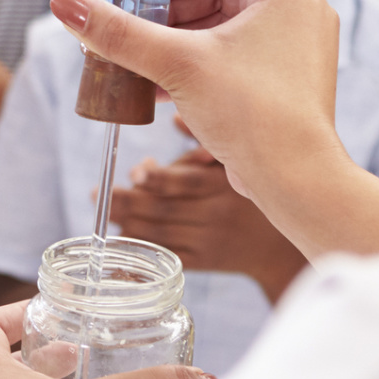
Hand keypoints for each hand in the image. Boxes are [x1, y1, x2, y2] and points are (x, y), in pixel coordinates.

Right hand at [49, 0, 341, 210]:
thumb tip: (66, 6)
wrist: (295, 181)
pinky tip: (158, 88)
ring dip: (177, 42)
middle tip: (131, 32)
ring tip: (138, 63)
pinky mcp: (285, 81)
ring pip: (222, 27)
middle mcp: (297, 11)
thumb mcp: (176, 64)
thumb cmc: (253, 113)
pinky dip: (197, 64)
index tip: (139, 0)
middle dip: (169, 14)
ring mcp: (294, 48)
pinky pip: (233, 56)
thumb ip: (120, 33)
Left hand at [114, 137, 307, 303]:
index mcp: (225, 186)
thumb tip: (176, 118)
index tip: (137, 172)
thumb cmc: (251, 194)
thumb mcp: (237, 162)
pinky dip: (141, 246)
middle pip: (165, 208)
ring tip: (103, 206)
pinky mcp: (202, 261)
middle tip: (99, 192)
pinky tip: (120, 235)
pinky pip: (166, 255)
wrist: (279, 246)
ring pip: (160, 232)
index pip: (188, 183)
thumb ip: (206, 140)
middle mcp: (215, 215)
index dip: (159, 178)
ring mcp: (207, 241)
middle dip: (128, 200)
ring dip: (126, 220)